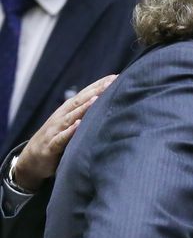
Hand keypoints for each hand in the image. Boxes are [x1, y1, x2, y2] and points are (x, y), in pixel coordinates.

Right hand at [10, 75, 115, 191]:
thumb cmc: (56, 140)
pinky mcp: (51, 147)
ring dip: (83, 108)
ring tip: (96, 99)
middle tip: (111, 82)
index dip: (99, 85)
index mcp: (67, 111)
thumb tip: (108, 106)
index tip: (116, 76)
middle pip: (79, 102)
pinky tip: (77, 125)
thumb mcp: (71, 126)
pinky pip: (61, 139)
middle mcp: (61, 117)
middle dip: (95, 92)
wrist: (31, 160)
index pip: (85, 95)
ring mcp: (55, 131)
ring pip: (70, 117)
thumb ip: (85, 116)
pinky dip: (69, 132)